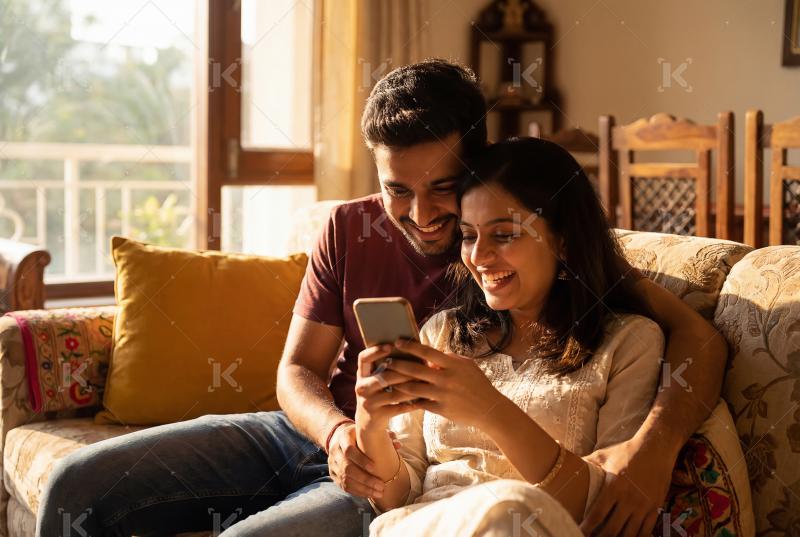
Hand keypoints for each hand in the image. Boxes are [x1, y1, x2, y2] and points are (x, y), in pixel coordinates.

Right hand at [327, 421, 400, 497]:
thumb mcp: (367, 431)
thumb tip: (398, 445)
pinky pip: (344, 486)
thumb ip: (384, 435)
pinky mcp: (333, 474)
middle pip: (347, 468)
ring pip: (345, 479)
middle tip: (381, 485)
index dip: (361, 460)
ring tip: (379, 493)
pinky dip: (358, 492)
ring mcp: (332, 464)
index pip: (349, 450)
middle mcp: (335, 451)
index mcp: (343, 437)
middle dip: (365, 479)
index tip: (375, 467)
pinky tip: (370, 494)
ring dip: (363, 488)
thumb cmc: (359, 434)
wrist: (338, 437)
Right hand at [355, 344, 421, 430]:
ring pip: (394, 394)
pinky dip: (411, 404)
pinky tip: (422, 400)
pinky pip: (398, 408)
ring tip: (426, 383)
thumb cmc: (379, 394)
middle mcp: (362, 387)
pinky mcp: (377, 415)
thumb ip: (387, 368)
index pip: (363, 358)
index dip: (375, 351)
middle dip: (405, 373)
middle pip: (384, 376)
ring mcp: (368, 402)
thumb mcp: (376, 380)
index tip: (390, 345)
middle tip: (422, 368)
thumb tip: (412, 351)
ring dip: (412, 389)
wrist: (368, 422)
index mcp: (362, 374)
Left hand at [385, 338, 503, 427]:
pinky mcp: (440, 409)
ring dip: (398, 383)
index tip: (397, 342)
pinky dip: (408, 400)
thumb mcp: (466, 365)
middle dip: (397, 365)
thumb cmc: (477, 383)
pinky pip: (419, 403)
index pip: (426, 352)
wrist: (489, 409)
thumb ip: (448, 358)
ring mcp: (442, 395)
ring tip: (387, 379)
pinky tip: (398, 396)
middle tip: (386, 361)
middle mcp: (446, 379)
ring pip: (413, 388)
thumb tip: (429, 353)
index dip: (410, 346)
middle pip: (415, 370)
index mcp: (452, 364)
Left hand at [580, 437, 673, 536]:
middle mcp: (629, 499)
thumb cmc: (626, 451)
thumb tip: (565, 463)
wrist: (656, 448)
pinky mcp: (655, 508)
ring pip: (630, 534)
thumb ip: (587, 463)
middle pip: (612, 530)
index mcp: (613, 487)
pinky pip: (646, 531)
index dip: (587, 528)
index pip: (597, 515)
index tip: (578, 532)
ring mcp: (644, 506)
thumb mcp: (604, 455)